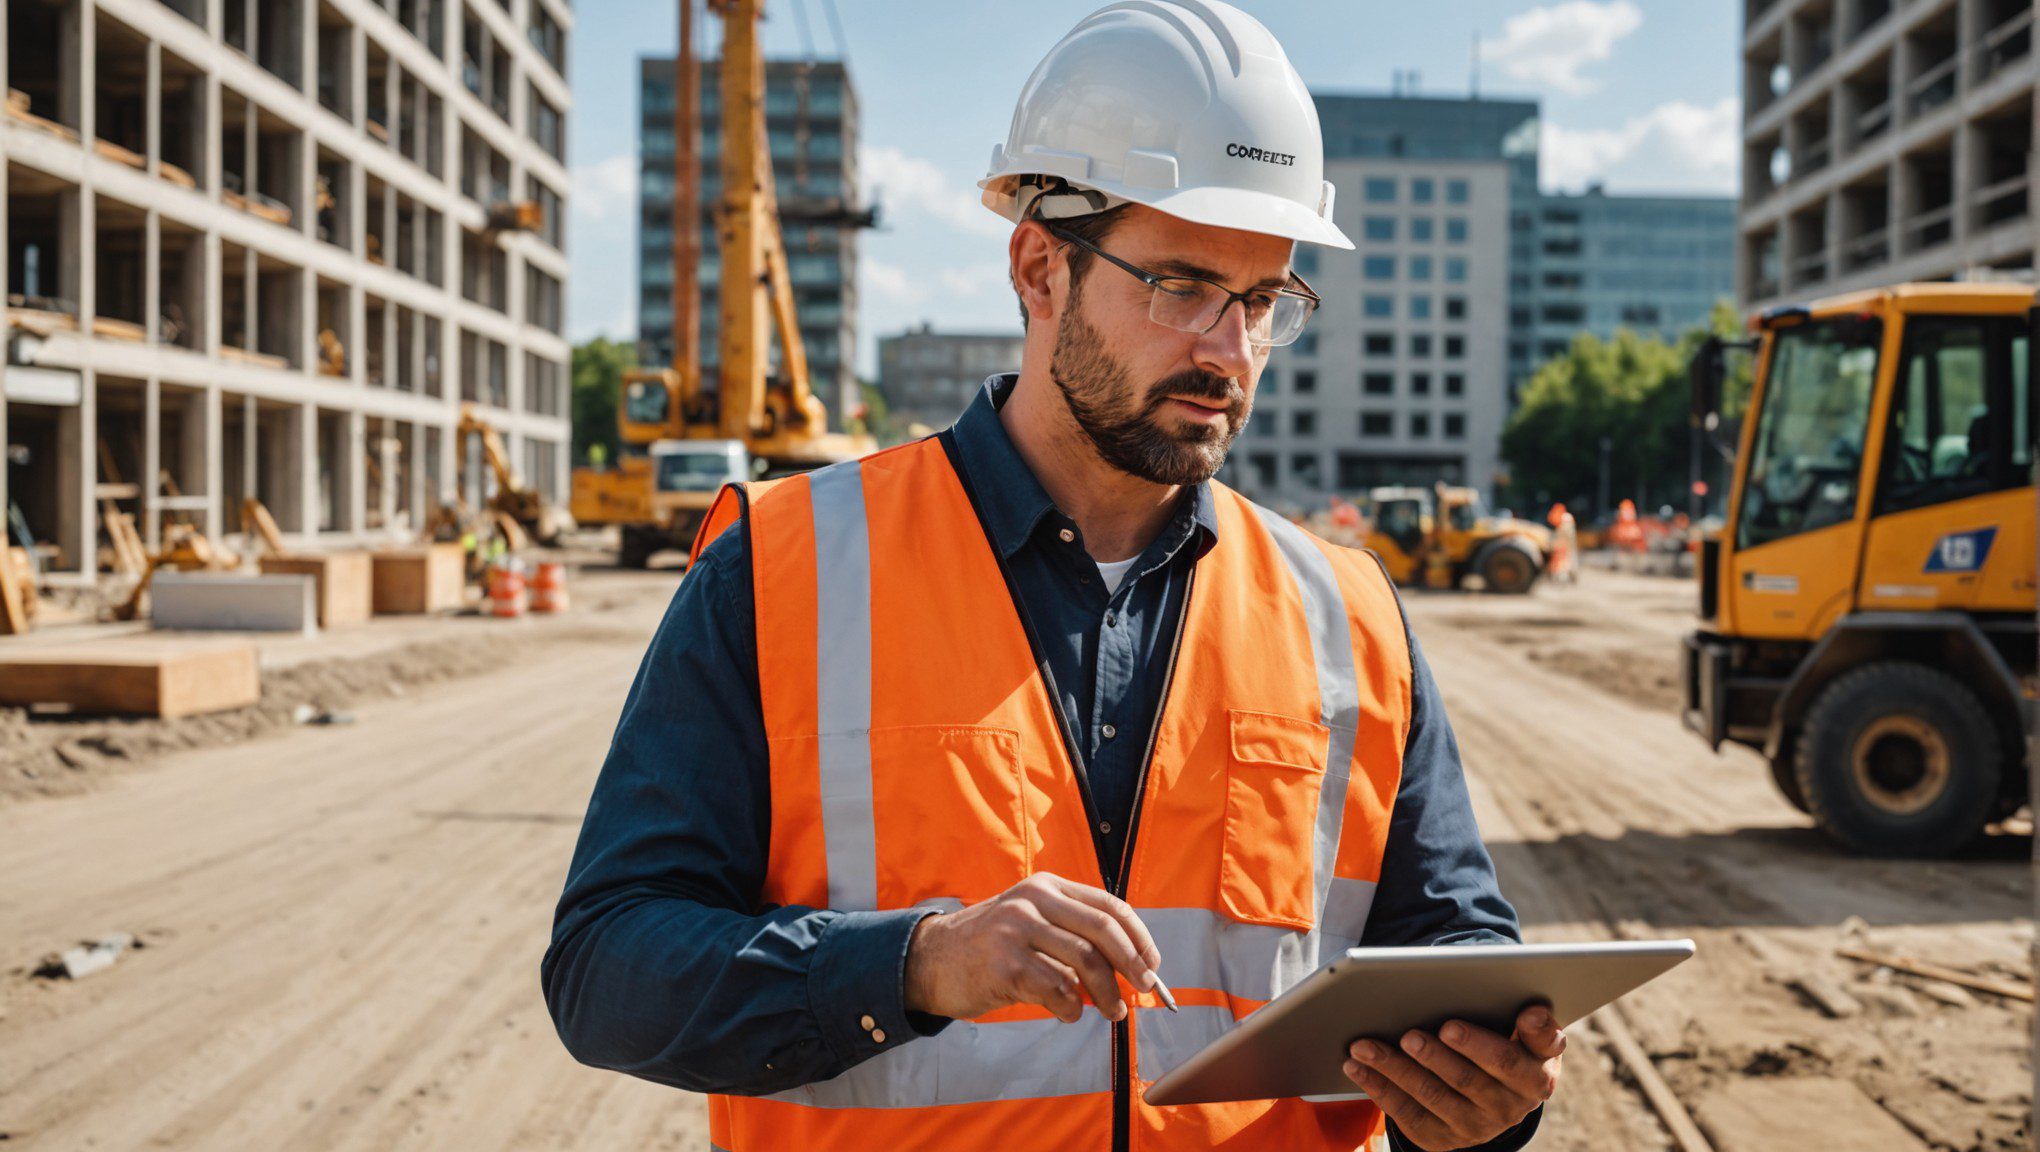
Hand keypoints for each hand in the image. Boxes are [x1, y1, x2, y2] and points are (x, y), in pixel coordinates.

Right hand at [902, 872, 1161, 1023]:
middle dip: (1131, 963)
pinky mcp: (1004, 964)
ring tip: (1112, 1011)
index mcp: (1046, 886)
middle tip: (1143, 989)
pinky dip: (1073, 1007)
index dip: (1138, 936)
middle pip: (1102, 930)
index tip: (1152, 964)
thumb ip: (1072, 936)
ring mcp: (1016, 930)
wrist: (931, 959)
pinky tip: (1069, 1013)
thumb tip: (1127, 970)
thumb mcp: (1030, 922)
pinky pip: (1056, 989)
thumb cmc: (991, 946)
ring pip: (1083, 962)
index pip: (1108, 904)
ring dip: (1107, 994)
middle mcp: (1032, 900)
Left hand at [1341, 1005, 1563, 1149]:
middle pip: (1465, 1079)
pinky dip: (1380, 1088)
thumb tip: (1534, 1011)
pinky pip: (1408, 1115)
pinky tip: (1358, 1068)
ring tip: (1365, 1046)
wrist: (1501, 1097)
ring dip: (1394, 1069)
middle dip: (1431, 1056)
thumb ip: (1536, 1026)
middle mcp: (1507, 1109)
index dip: (1480, 1045)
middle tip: (1405, 1034)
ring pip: (1430, 1096)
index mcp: (1534, 1078)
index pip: (1509, 1061)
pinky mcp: (1443, 1139)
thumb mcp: (1534, 1039)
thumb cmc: (1513, 1049)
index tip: (1449, 1025)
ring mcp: (1474, 1127)